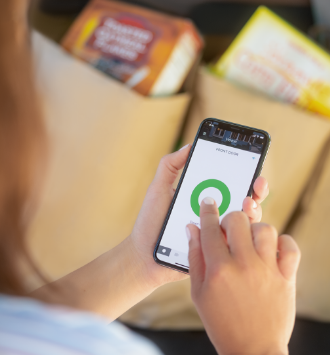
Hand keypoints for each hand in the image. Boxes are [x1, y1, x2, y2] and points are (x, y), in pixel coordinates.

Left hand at [129, 144, 269, 287]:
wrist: (143, 254)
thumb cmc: (150, 221)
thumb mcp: (159, 189)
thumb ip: (170, 166)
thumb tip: (189, 145)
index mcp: (205, 199)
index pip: (230, 184)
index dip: (245, 174)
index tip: (252, 164)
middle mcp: (215, 216)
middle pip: (245, 202)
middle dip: (257, 191)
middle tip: (257, 183)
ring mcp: (217, 235)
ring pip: (246, 224)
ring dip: (253, 210)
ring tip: (247, 202)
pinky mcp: (216, 253)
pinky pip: (235, 245)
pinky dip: (243, 235)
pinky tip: (239, 226)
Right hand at [187, 200, 300, 354]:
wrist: (252, 350)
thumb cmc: (221, 322)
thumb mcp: (198, 292)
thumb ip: (195, 257)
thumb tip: (192, 229)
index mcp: (218, 269)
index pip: (210, 228)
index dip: (208, 210)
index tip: (209, 201)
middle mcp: (244, 265)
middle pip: (238, 220)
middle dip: (230, 219)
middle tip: (228, 229)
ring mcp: (267, 270)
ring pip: (264, 228)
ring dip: (254, 229)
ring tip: (249, 241)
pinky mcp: (286, 277)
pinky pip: (289, 246)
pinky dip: (281, 241)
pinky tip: (270, 249)